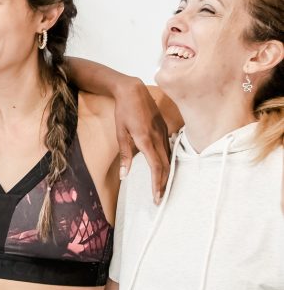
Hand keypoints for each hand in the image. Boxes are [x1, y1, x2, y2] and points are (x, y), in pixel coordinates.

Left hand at [113, 78, 169, 203]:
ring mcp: (164, 133)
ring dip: (167, 174)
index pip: (156, 167)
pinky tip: (165, 168)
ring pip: (169, 158)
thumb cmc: (124, 112)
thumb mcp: (120, 133)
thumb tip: (124, 175)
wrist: (133, 92)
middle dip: (164, 183)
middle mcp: (158, 138)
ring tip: (163, 187)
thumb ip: (124, 155)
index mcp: (146, 140)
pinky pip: (169, 149)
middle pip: (165, 166)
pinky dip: (168, 161)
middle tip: (160, 198)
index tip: (157, 196)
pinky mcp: (165, 129)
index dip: (157, 184)